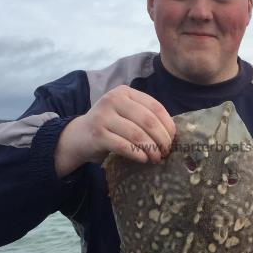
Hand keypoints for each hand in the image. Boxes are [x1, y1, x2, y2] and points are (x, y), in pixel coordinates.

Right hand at [54, 85, 174, 177]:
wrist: (79, 136)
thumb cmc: (110, 126)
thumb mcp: (126, 114)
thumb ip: (145, 117)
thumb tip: (172, 134)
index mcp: (125, 92)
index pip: (155, 107)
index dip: (167, 124)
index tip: (173, 139)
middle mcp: (113, 99)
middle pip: (148, 121)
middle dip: (161, 139)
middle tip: (166, 152)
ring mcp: (103, 116)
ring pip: (137, 134)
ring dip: (151, 149)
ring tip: (156, 158)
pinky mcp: (97, 134)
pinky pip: (124, 146)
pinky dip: (137, 154)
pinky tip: (143, 159)